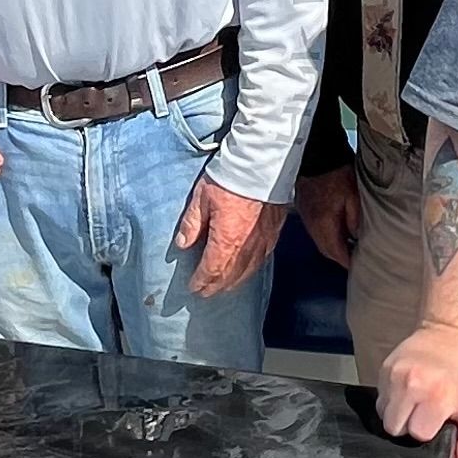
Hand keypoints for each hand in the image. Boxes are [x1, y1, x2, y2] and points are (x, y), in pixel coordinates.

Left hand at [174, 175, 284, 296]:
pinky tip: (246, 269)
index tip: (194, 288)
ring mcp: (263, 241)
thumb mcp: (202, 198)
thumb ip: (192, 224)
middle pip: (230, 276)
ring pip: (248, 271)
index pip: (212, 270)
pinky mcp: (274, 233)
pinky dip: (250, 269)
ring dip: (234, 282)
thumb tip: (183, 244)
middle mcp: (246, 247)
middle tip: (205, 293)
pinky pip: (262, 260)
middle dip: (216, 286)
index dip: (202, 282)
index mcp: (226, 240)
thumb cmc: (230, 178)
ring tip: (224, 286)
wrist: (261, 164)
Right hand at [295, 166, 360, 268]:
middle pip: (327, 251)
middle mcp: (312, 225)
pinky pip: (317, 231)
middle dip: (341, 258)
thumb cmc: (336, 173)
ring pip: (321, 241)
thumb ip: (355, 220)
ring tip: (351, 247)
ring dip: (334, 247)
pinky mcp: (305, 209)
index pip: (336, 253)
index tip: (362, 267)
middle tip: (358, 259)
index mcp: (324, 224)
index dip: (349, 262)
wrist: (315, 153)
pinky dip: (328, 236)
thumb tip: (358, 238)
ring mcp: (307, 218)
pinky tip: (339, 232)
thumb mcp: (353, 196)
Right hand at [378, 323, 457, 457]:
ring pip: (383, 415)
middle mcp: (411, 385)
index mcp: (436, 396)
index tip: (438, 420)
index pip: (417, 435)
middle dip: (409, 426)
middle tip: (426, 412)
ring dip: (398, 414)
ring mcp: (394, 375)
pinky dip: (392, 399)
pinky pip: (380, 398)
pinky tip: (408, 390)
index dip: (428, 432)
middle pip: (394, 428)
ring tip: (417, 401)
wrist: (451, 331)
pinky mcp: (384, 367)